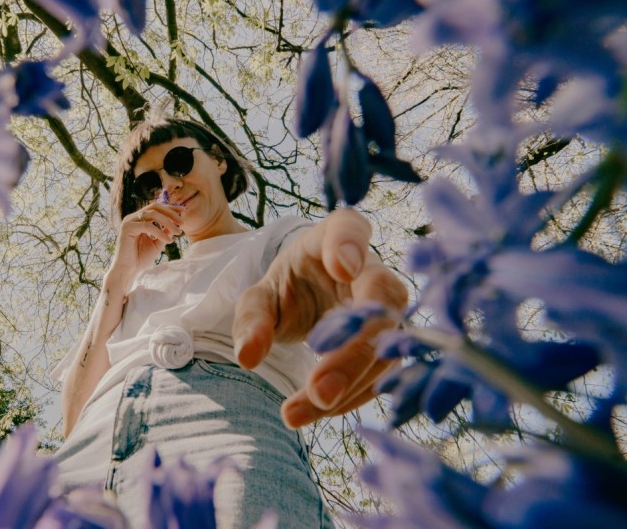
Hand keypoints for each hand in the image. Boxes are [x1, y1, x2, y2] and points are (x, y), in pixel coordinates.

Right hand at [110, 203, 183, 282]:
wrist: (128, 270)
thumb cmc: (141, 258)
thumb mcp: (158, 243)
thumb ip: (166, 232)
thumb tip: (177, 223)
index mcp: (140, 219)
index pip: (156, 208)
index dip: (170, 208)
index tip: (184, 212)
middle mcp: (133, 217)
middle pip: (154, 206)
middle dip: (170, 212)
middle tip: (182, 222)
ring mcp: (129, 221)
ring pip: (152, 214)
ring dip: (168, 222)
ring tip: (178, 232)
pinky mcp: (127, 228)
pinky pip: (147, 226)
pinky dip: (160, 232)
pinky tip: (168, 242)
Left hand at [232, 209, 407, 427]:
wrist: (313, 301)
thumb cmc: (287, 288)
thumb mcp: (259, 297)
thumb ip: (251, 319)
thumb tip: (249, 357)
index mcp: (335, 237)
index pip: (350, 229)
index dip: (350, 247)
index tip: (342, 268)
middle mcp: (372, 269)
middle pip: (381, 302)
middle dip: (353, 351)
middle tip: (318, 391)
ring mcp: (389, 308)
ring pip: (387, 346)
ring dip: (348, 385)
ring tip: (296, 412)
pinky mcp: (393, 344)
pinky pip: (382, 373)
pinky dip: (351, 397)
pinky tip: (316, 411)